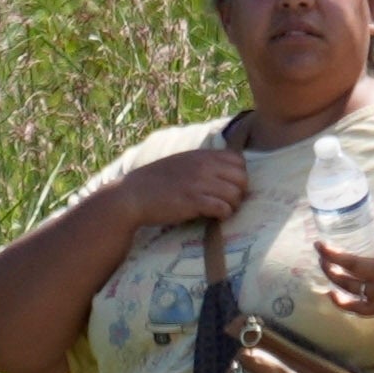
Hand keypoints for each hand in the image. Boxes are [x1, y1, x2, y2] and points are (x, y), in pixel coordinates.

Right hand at [109, 145, 249, 231]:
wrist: (131, 196)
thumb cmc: (156, 181)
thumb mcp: (182, 162)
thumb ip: (203, 163)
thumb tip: (225, 171)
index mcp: (202, 156)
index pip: (238, 160)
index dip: (238, 174)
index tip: (229, 185)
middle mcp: (205, 167)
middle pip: (242, 178)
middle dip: (239, 191)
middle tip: (229, 201)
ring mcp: (200, 184)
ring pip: (235, 194)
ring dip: (232, 205)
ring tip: (222, 211)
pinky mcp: (194, 202)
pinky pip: (223, 208)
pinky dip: (224, 214)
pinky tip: (215, 217)